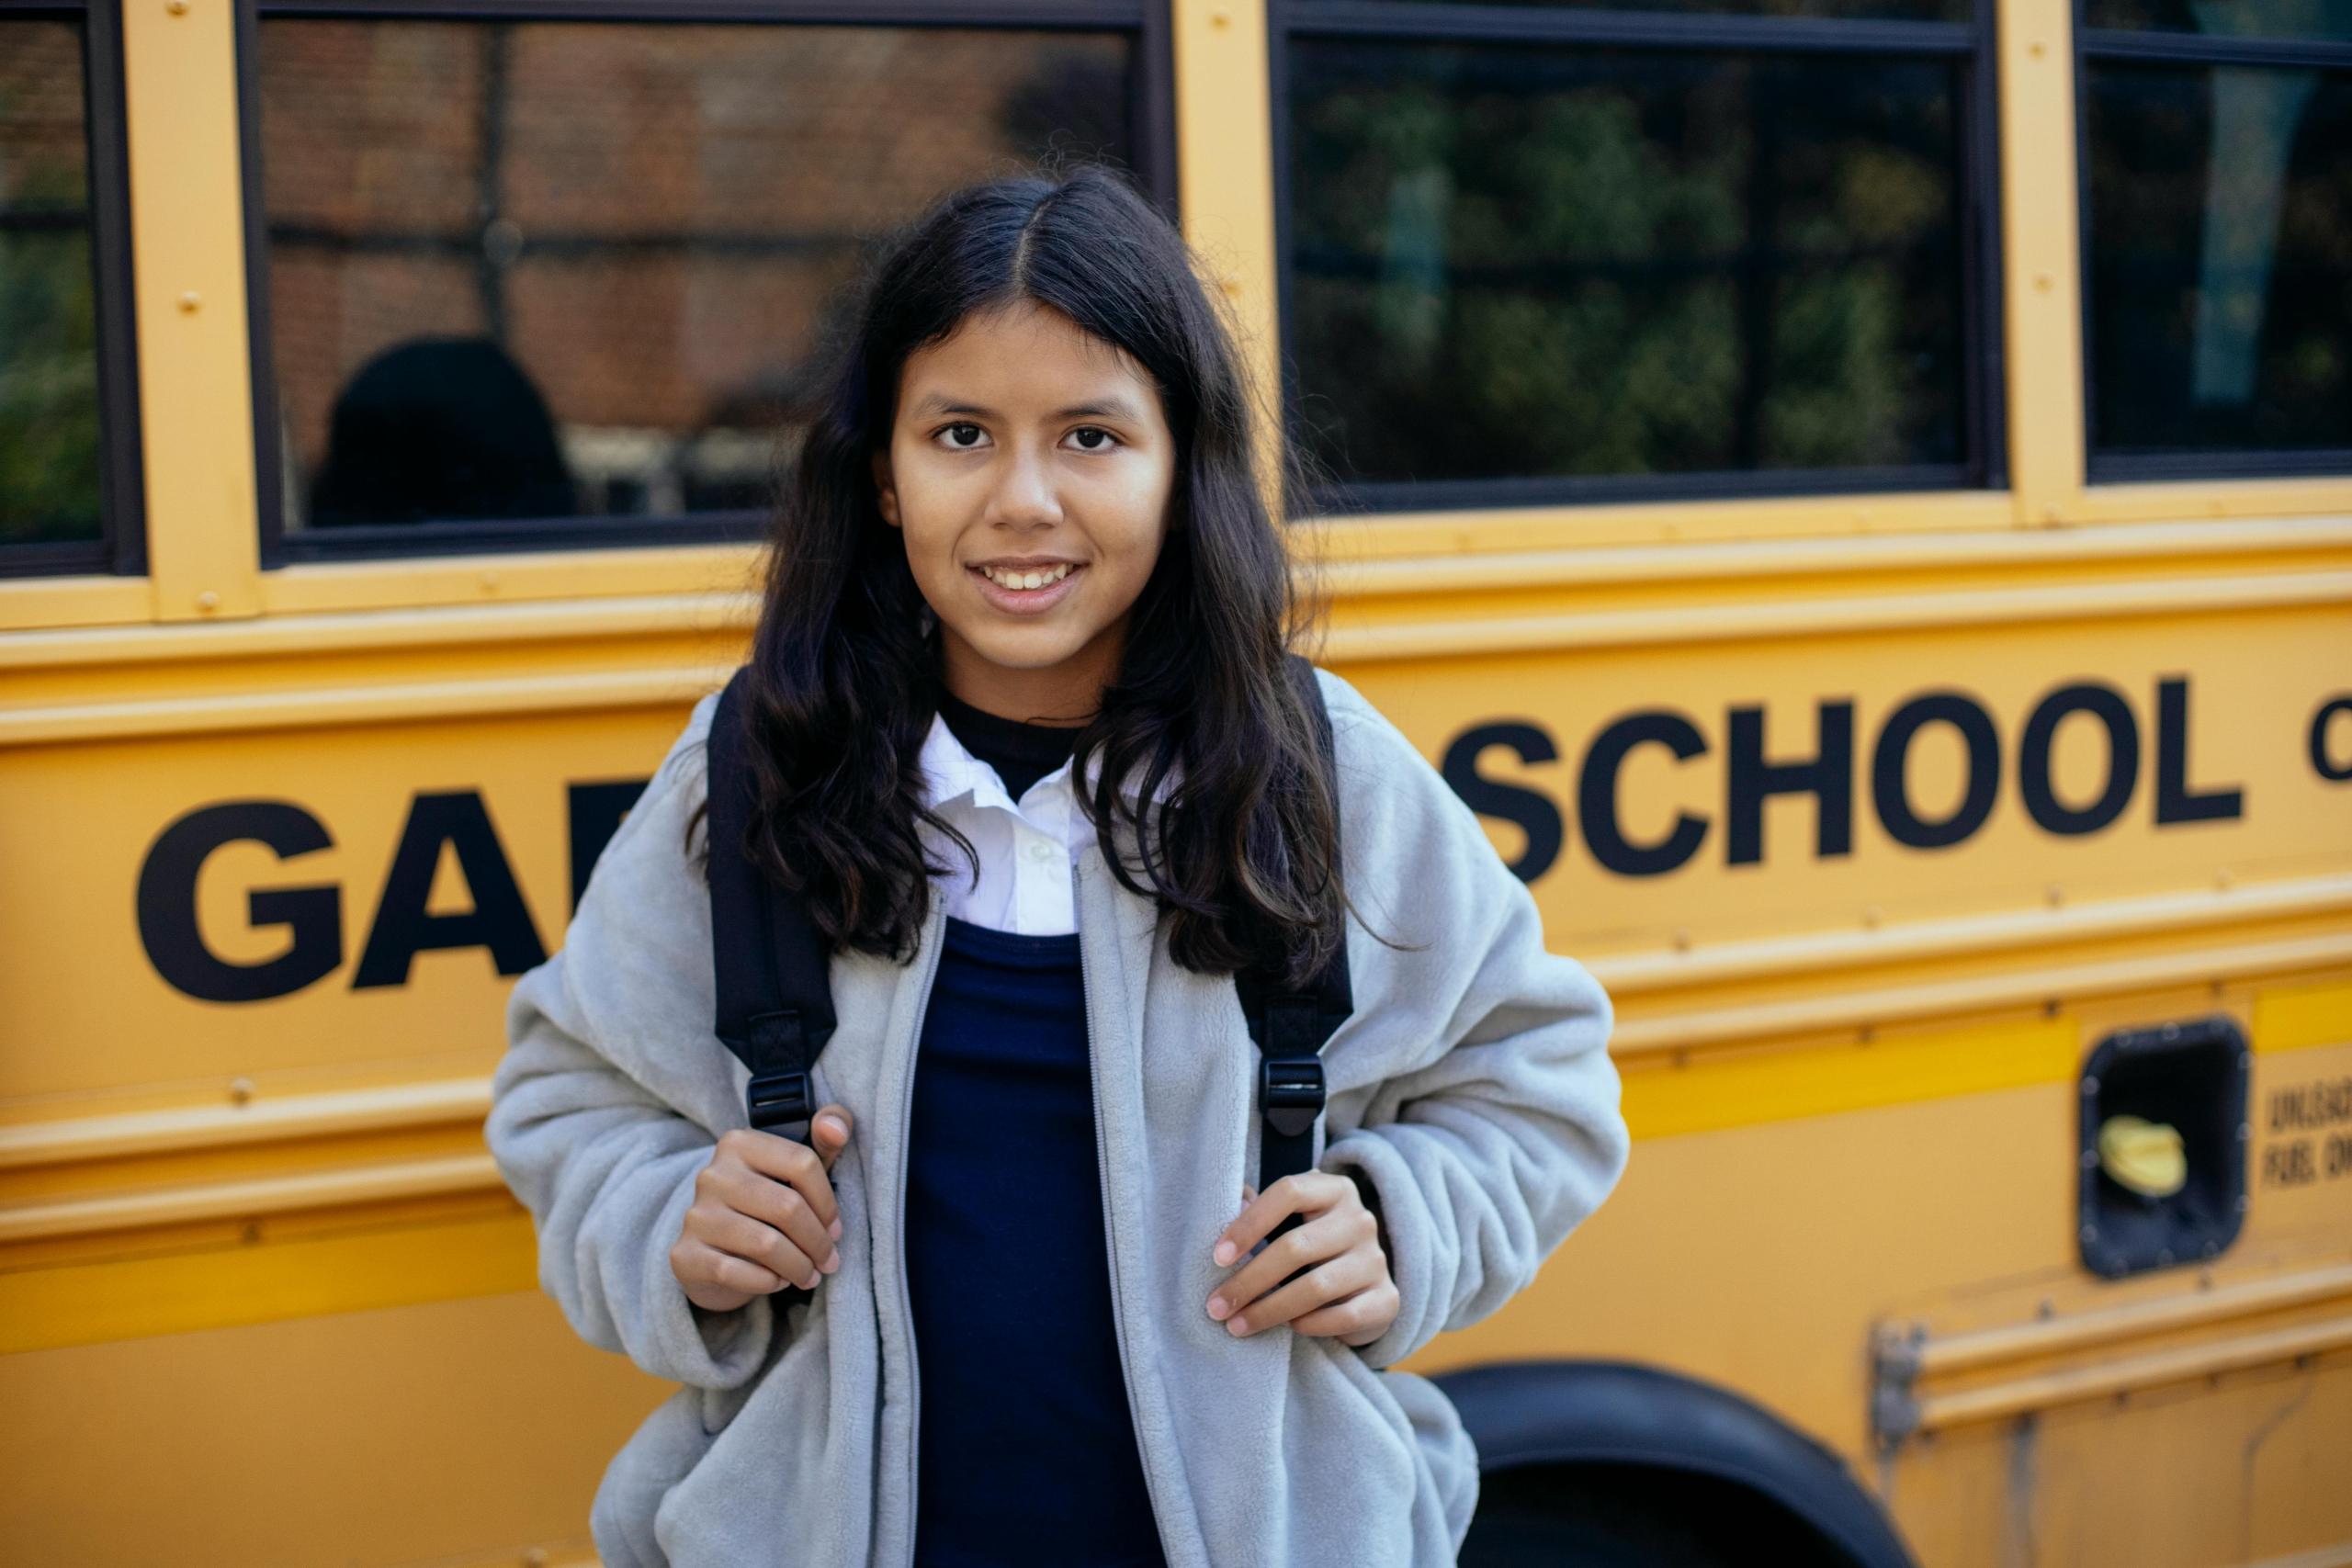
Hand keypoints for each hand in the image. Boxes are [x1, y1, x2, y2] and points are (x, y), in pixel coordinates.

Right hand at [671, 1104, 854, 1312]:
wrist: (711, 1252)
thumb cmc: (764, 1207)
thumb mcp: (794, 1172)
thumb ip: (823, 1141)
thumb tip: (836, 1126)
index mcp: (739, 1144)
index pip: (802, 1163)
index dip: (828, 1203)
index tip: (836, 1228)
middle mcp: (712, 1174)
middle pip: (787, 1207)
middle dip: (818, 1242)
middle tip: (830, 1261)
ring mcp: (696, 1215)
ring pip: (766, 1243)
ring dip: (799, 1266)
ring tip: (810, 1276)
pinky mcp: (685, 1254)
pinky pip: (738, 1272)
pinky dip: (768, 1282)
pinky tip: (778, 1281)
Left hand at [1205, 1172, 1398, 1346]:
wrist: (1363, 1288)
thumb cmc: (1312, 1248)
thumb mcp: (1290, 1221)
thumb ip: (1258, 1208)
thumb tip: (1231, 1204)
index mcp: (1335, 1190)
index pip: (1289, 1192)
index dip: (1249, 1223)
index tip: (1217, 1257)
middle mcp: (1360, 1220)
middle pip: (1296, 1247)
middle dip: (1249, 1281)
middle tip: (1216, 1307)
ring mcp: (1376, 1260)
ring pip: (1316, 1287)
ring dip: (1269, 1310)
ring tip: (1237, 1325)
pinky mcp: (1387, 1299)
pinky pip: (1343, 1316)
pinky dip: (1310, 1325)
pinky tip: (1287, 1329)